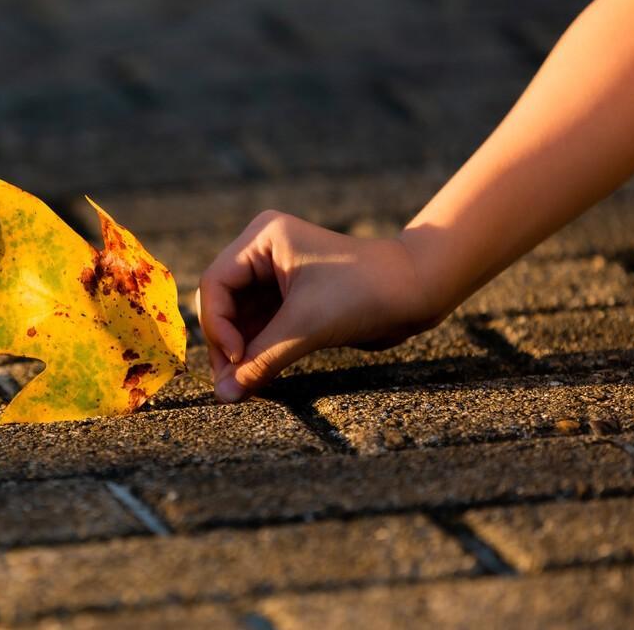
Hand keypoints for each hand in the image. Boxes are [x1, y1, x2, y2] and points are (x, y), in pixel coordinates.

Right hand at [196, 210, 435, 401]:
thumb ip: (260, 361)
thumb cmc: (365, 293)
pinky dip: (258, 351)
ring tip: (242, 386)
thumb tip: (223, 396)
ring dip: (240, 352)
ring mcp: (276, 275)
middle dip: (226, 342)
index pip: (215, 283)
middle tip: (230, 384)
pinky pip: (260, 327)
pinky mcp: (291, 298)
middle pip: (222, 302)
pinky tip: (258, 376)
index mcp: (262, 239)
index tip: (235, 361)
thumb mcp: (305, 326)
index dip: (217, 325)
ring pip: (238, 319)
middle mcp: (263, 252)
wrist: (418, 292)